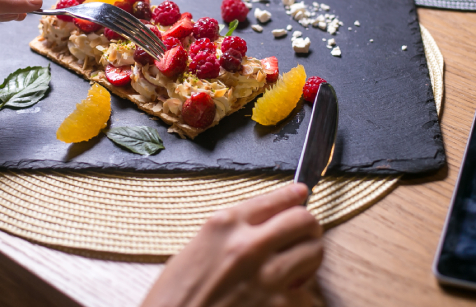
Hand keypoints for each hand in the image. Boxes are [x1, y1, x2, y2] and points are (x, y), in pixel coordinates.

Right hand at [141, 183, 322, 306]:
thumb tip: (258, 224)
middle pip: (303, 219)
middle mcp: (248, 244)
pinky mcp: (279, 305)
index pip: (273, 198)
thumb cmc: (176, 295)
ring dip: (308, 258)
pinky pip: (307, 293)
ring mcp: (267, 276)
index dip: (292, 195)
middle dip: (307, 226)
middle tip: (302, 234)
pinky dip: (299, 295)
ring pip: (314, 251)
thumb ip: (229, 232)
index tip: (300, 194)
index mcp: (223, 224)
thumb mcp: (195, 248)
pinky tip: (280, 297)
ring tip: (293, 268)